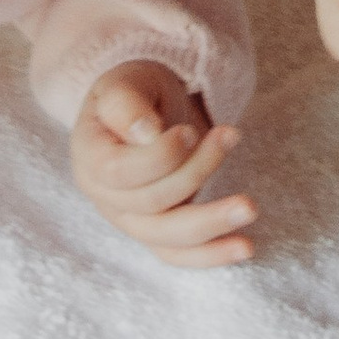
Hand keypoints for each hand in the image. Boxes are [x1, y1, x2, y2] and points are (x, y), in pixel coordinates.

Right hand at [70, 60, 253, 267]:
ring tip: (249, 207)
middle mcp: (106, 198)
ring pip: (169, 236)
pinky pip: (180, 255)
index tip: (190, 131)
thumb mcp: (125, 82)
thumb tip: (145, 133)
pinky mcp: (158, 233)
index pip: (120, 172)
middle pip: (151, 202)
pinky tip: (245, 247)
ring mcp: (131, 221)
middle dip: (196, 171)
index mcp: (90, 158)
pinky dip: (212, 255)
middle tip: (231, 135)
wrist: (146, 109)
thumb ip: (127, 104)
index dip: (159, 156)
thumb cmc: (134, 91)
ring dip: (212, 222)